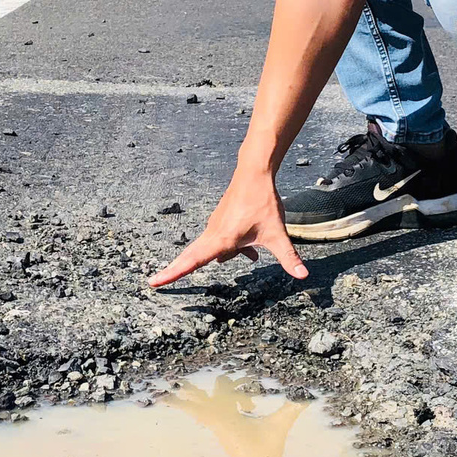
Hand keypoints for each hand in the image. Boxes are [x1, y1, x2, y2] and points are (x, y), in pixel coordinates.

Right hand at [147, 165, 307, 286]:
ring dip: (226, 256)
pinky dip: (231, 248)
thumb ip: (289, 258)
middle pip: (191, 257)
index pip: (193, 261)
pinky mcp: (219, 223)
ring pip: (213, 250)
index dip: (173, 274)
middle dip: (176, 270)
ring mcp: (214, 227)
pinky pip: (220, 242)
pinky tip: (251, 250)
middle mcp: (213, 234)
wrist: (254, 173)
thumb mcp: (277, 234)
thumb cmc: (263, 202)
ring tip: (253, 253)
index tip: (154, 282)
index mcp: (222, 240)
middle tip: (154, 283)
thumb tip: (303, 276)